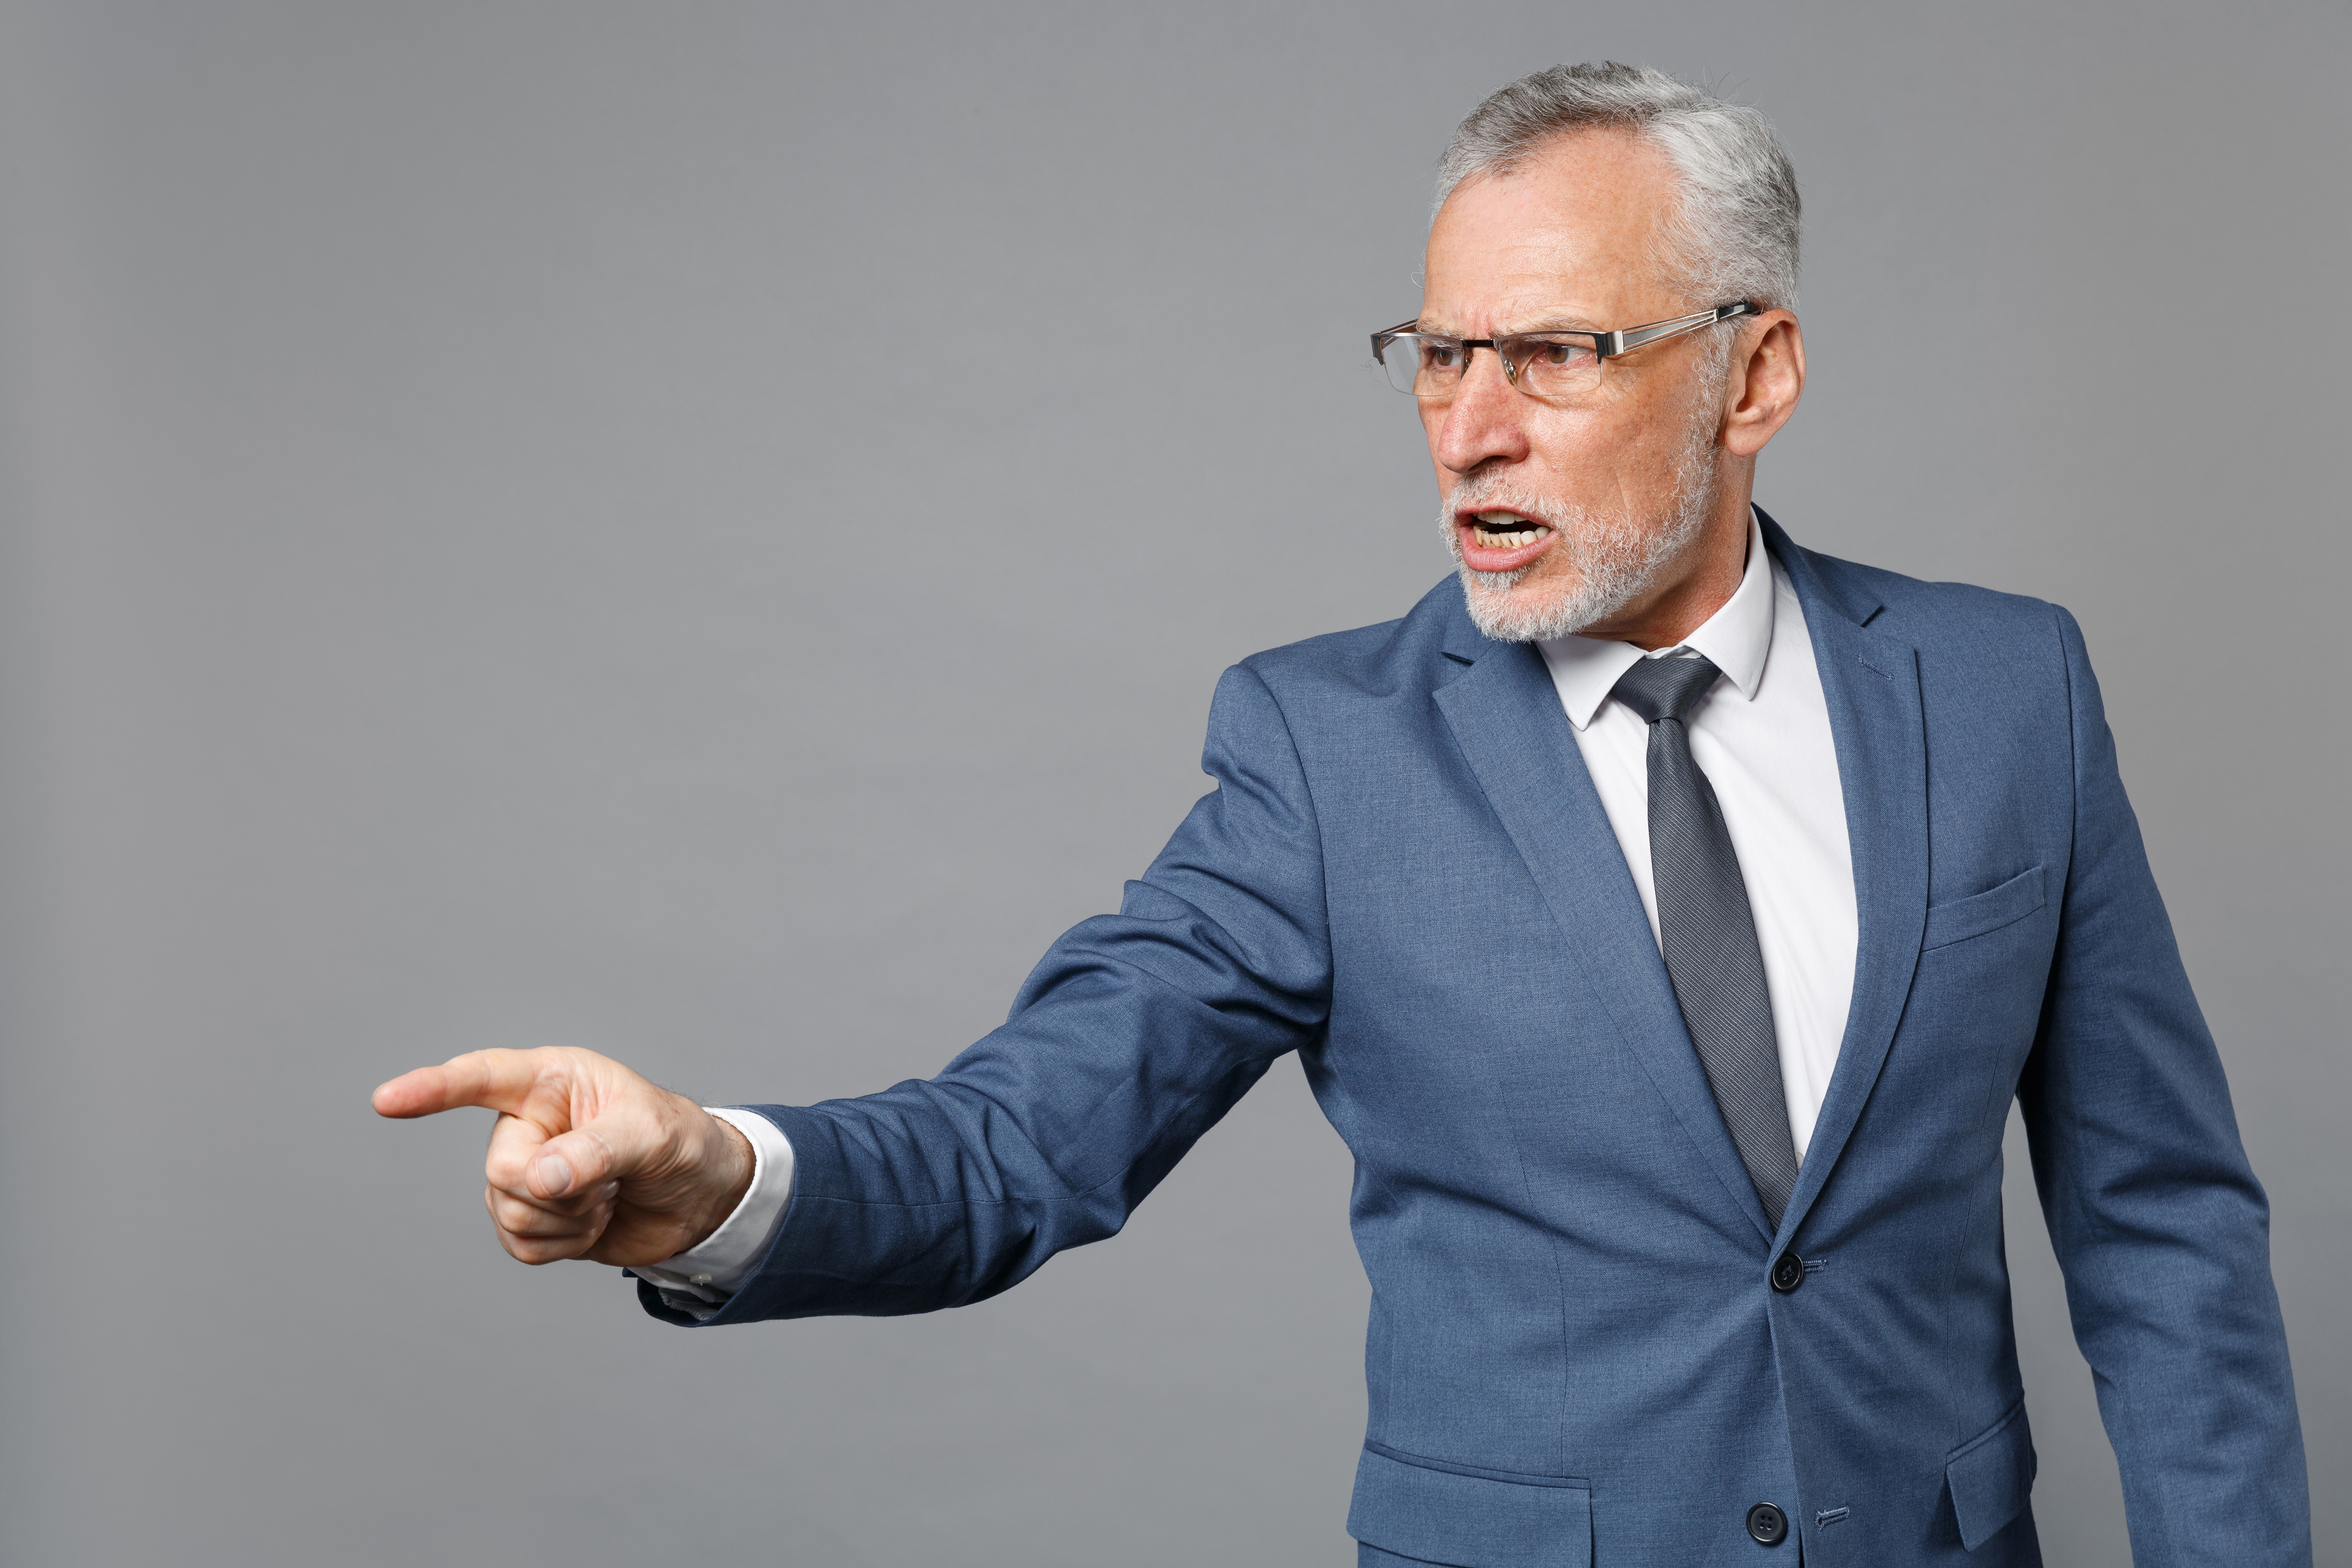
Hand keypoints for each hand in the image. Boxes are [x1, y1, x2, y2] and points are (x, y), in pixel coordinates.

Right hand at [372, 1047, 753, 1267]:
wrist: (699, 1198)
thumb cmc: (679, 1143)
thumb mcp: (651, 1135)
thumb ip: (596, 1151)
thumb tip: (539, 1179)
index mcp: (551, 1081)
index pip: (481, 1078)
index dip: (433, 1089)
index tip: (387, 1101)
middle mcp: (527, 1124)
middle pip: (501, 1170)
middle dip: (555, 1187)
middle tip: (606, 1179)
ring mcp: (524, 1173)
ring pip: (508, 1213)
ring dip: (567, 1217)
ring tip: (605, 1196)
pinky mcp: (532, 1218)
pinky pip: (521, 1246)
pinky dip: (564, 1244)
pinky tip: (593, 1221)